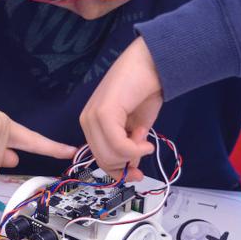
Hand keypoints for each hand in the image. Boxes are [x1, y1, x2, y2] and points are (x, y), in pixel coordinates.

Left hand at [80, 37, 161, 180]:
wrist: (152, 63)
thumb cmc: (145, 89)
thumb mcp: (137, 126)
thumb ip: (130, 145)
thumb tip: (131, 167)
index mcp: (92, 123)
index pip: (99, 156)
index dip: (117, 171)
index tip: (136, 176)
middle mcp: (88, 120)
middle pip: (103, 159)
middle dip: (126, 164)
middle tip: (146, 153)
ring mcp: (93, 116)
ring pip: (109, 154)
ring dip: (132, 154)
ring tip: (146, 140)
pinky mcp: (103, 113)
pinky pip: (117, 145)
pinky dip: (134, 149)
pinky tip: (146, 141)